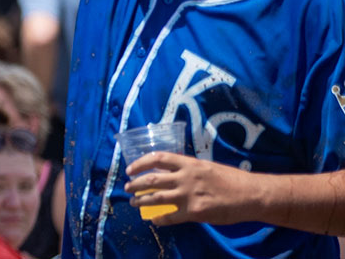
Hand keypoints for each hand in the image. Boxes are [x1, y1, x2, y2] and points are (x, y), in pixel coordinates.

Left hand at [125, 152, 264, 225]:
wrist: (251, 195)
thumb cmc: (232, 180)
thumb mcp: (207, 167)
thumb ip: (188, 170)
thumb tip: (170, 173)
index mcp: (189, 164)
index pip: (157, 158)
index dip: (140, 163)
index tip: (129, 169)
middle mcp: (185, 178)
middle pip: (151, 180)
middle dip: (135, 184)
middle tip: (127, 188)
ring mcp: (189, 195)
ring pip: (156, 198)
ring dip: (141, 201)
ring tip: (134, 202)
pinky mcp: (194, 212)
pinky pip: (170, 216)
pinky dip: (159, 219)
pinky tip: (154, 220)